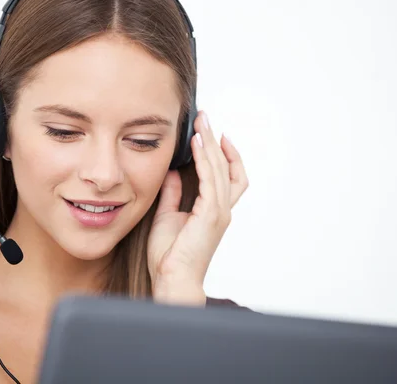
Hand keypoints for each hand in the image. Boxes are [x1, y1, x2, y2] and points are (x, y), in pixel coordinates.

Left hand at [147, 111, 248, 305]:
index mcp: (214, 211)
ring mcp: (219, 212)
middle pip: (229, 167)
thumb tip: (172, 172)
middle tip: (205, 118)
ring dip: (212, 144)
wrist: (172, 280)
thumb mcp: (167, 216)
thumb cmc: (169, 256)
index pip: (229, 176)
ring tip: (201, 124)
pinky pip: (211, 180)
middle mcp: (222, 209)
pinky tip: (196, 144)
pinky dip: (206, 160)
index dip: (226, 155)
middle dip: (217, 141)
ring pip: (222, 169)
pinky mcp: (212, 215)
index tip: (213, 135)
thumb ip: (172, 194)